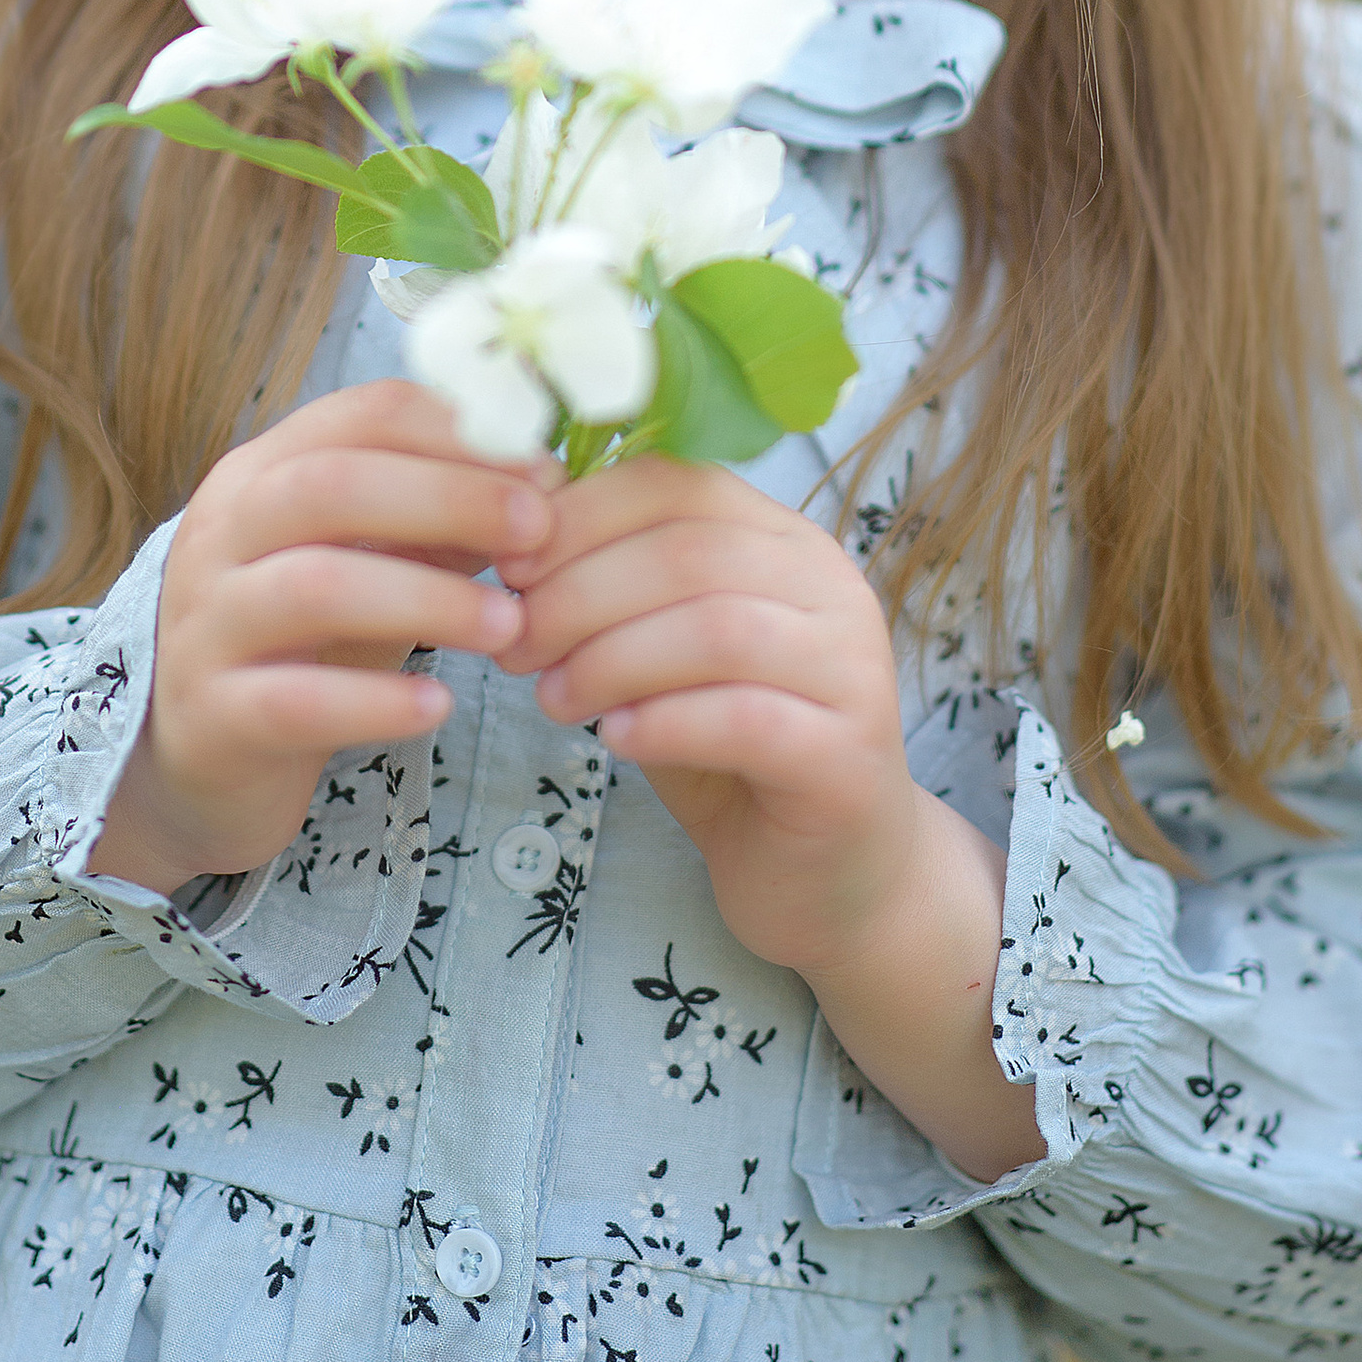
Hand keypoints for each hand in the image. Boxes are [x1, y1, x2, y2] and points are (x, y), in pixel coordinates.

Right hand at [89, 380, 553, 898]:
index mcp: (261, 474)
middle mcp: (219, 534)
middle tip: (539, 532)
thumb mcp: (368, 561)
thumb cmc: (302, 641)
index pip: (360, 415)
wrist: (198, 757)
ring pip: (314, 587)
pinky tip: (439, 706)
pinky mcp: (211, 716)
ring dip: (427, 599)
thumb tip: (544, 482)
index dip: (459, 434)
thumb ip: (439, 520)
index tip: (543, 470)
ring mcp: (205, 624)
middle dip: (449, 499)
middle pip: (331, 486)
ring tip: (509, 625)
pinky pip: (295, 701)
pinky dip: (376, 702)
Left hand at [500, 459, 1042, 1182]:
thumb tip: (511, 538)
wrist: (828, 875)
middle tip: (513, 643)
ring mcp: (853, 672)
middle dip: (580, 593)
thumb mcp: (662, 655)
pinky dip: (665, 722)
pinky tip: (614, 741)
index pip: (678, 485)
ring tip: (551, 698)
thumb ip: (612, 595)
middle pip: (690, 552)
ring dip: (613, 659)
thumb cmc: (729, 753)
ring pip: (718, 630)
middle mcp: (833, 590)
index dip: (581, 518)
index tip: (509, 568)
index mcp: (786, 542)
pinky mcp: (849, 759)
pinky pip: (748, 720)